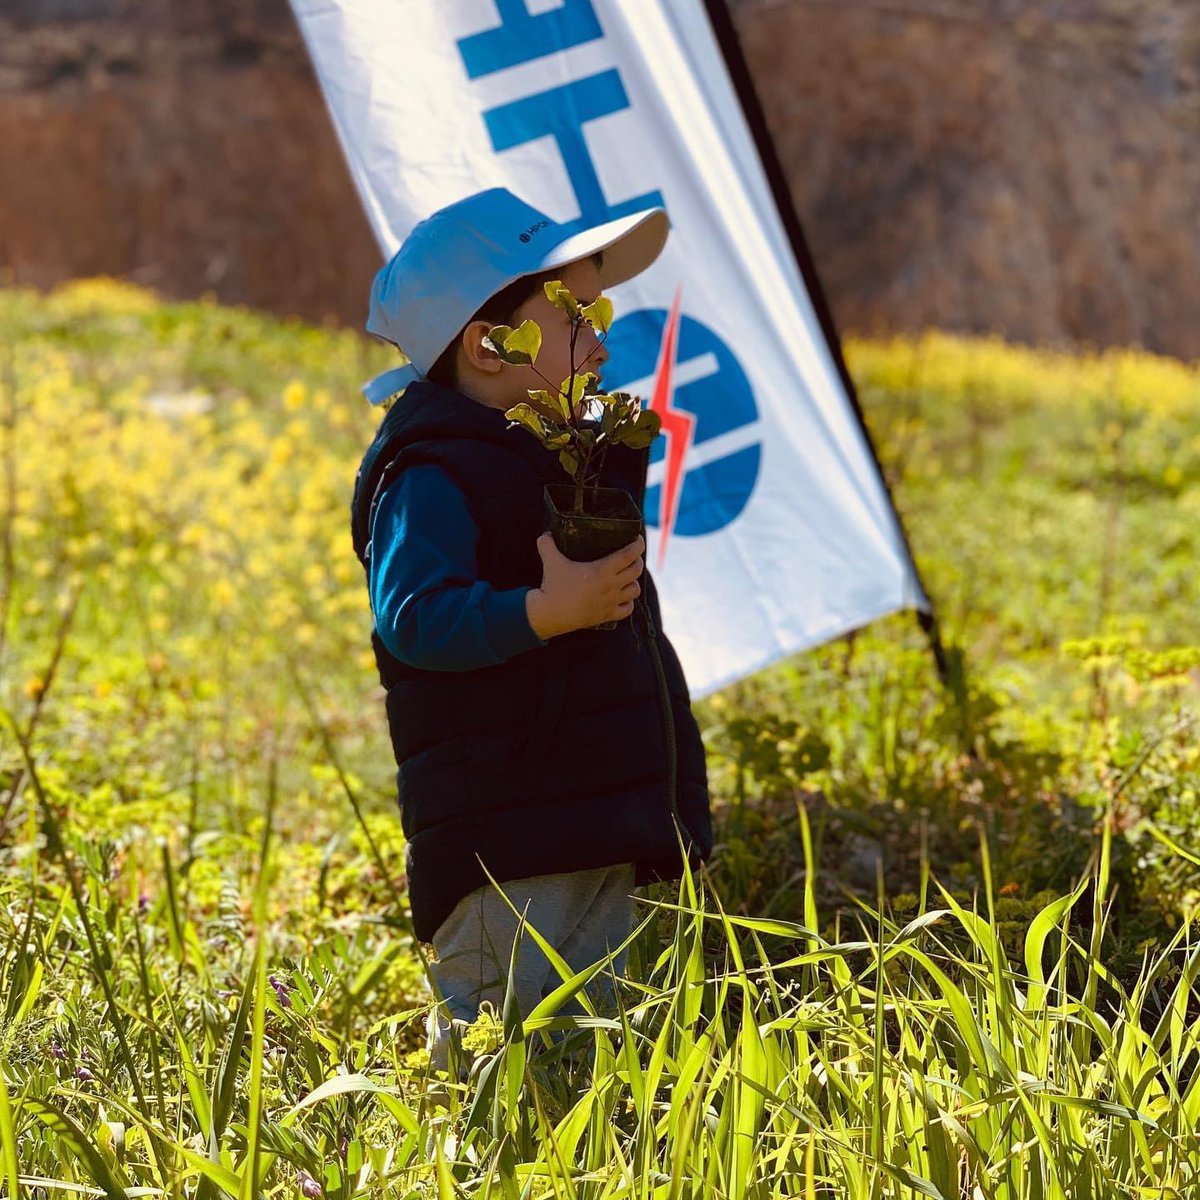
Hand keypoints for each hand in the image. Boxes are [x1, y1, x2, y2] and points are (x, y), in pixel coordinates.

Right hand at [525, 532, 644, 637]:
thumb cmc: (553, 586)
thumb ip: (548, 544)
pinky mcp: (606, 616)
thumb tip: (546, 534)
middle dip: (637, 561)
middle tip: (632, 556)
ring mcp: (610, 602)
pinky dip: (628, 602)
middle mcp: (611, 586)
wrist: (549, 615)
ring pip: (635, 590)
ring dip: (634, 581)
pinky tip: (623, 597)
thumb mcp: (550, 561)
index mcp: (602, 570)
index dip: (638, 545)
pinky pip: (627, 609)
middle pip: (636, 570)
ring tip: (628, 576)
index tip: (639, 539)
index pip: (629, 555)